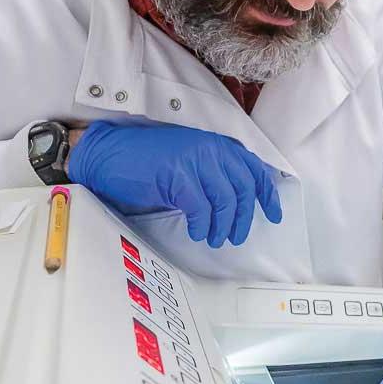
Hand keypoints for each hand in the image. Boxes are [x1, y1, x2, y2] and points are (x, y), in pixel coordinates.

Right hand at [67, 120, 280, 246]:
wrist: (108, 155)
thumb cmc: (145, 162)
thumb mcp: (188, 160)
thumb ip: (213, 172)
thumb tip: (238, 201)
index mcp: (216, 144)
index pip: (253, 169)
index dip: (267, 195)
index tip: (274, 215)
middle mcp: (209, 149)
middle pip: (244, 187)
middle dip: (244, 217)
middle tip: (236, 235)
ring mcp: (194, 160)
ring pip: (226, 200)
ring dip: (224, 225)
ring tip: (216, 238)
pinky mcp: (177, 175)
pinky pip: (201, 208)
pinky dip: (203, 225)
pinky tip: (199, 233)